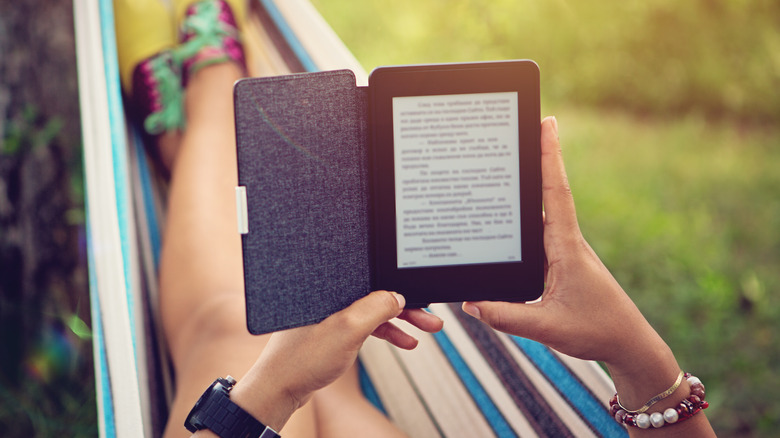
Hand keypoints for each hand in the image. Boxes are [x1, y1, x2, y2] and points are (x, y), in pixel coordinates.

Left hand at [229, 290, 442, 430]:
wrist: (280, 389)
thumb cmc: (303, 358)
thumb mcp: (348, 329)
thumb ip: (376, 308)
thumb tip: (398, 295)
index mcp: (330, 283)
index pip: (372, 276)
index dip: (399, 284)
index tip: (422, 294)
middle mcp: (331, 292)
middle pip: (377, 292)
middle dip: (407, 305)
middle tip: (432, 317)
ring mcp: (333, 311)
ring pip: (375, 310)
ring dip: (401, 320)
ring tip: (427, 329)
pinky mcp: (333, 328)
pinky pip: (367, 325)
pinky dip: (386, 332)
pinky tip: (406, 342)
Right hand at [462, 117, 682, 407]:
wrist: (628, 344)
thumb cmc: (596, 331)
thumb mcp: (547, 327)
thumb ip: (506, 316)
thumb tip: (470, 303)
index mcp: (567, 248)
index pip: (555, 194)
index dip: (550, 157)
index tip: (548, 123)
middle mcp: (566, 243)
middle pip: (549, 192)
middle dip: (539, 156)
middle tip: (526, 124)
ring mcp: (564, 252)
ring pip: (544, 212)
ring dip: (534, 184)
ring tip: (514, 158)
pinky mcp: (561, 264)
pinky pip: (539, 234)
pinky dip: (527, 217)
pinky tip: (510, 217)